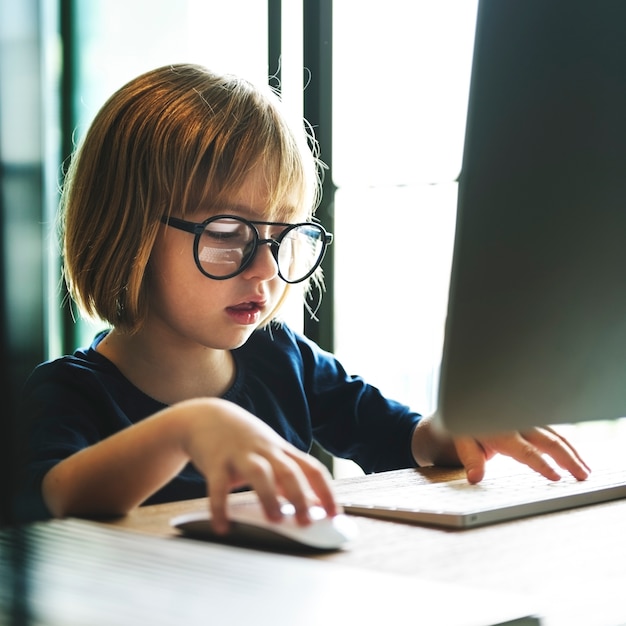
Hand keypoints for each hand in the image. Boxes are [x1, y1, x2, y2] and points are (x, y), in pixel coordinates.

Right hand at [177, 398, 337, 532]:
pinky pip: (218, 486)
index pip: (312, 469)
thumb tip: (315, 503)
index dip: (326, 491)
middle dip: (300, 496)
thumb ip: (290, 478)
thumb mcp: (270, 453)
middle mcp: (264, 451)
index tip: (336, 515)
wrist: (206, 416)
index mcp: (281, 451)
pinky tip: (223, 527)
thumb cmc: (243, 439)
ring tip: (275, 519)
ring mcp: (240, 455)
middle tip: (307, 522)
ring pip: (259, 473)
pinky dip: (220, 508)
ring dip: (269, 496)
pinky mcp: (215, 462)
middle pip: (289, 471)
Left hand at [411, 414, 590, 482]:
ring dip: (568, 450)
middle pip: (545, 438)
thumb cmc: (449, 430)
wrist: (441, 418)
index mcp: (496, 427)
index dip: (540, 463)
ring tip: (584, 469)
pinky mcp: (520, 421)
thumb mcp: (455, 442)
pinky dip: (561, 442)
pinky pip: (545, 431)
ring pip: (550, 433)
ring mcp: (518, 420)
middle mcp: (511, 421)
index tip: (556, 476)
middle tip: (582, 475)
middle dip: (566, 456)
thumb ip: (469, 458)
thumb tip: (475, 478)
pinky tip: (572, 454)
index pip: (524, 449)